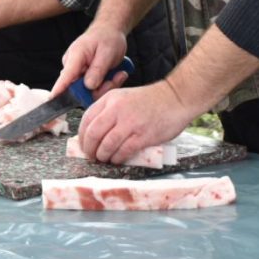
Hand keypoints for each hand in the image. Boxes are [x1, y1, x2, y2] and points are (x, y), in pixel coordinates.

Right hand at [51, 23, 128, 95]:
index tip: (52, 100)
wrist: (110, 32)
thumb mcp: (107, 52)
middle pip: (81, 90)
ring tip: (117, 73)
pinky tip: (115, 74)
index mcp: (75, 56)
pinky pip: (95, 89)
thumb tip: (89, 86)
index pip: (65, 76)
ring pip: (90, 91)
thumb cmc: (107, 37)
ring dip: (107, 86)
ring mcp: (78, 73)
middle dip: (100, 88)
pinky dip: (107, 85)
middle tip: (115, 78)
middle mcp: (73, 66)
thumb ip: (97, 70)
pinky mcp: (85, 78)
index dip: (59, 89)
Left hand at [76, 81, 195, 164]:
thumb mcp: (123, 98)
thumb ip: (109, 111)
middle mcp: (117, 109)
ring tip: (104, 159)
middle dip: (89, 149)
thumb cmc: (150, 100)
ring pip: (106, 144)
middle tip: (91, 156)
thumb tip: (94, 133)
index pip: (87, 119)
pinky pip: (123, 151)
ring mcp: (130, 123)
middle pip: (93, 134)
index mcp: (110, 99)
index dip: (82, 136)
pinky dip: (117, 158)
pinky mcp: (143, 135)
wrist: (176, 98)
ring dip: (102, 156)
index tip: (83, 145)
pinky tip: (117, 160)